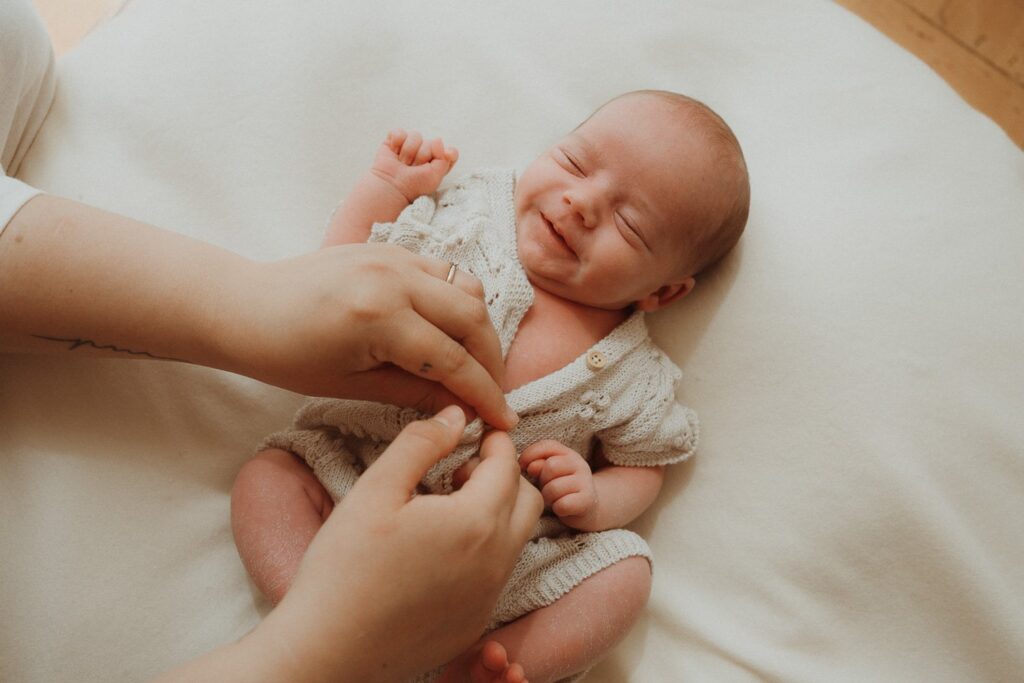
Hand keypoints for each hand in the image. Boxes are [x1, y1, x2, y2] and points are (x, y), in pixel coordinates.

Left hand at [228, 242, 516, 428]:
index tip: (504, 421)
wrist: (246, 306)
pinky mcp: (392, 249)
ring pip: (467, 289)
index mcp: (380, 318)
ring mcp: (395, 257)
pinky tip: (451, 331)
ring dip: (480, 328)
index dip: (484, 394)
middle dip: (492, 361)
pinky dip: (459, 301)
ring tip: (476, 364)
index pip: (453, 360)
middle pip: (473, 318)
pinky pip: (445, 272)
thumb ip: (414, 394)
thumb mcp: (350, 385)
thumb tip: (463, 411)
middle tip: (493, 394)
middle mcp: (395, 278)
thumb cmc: (287, 354)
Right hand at [255, 406, 543, 681]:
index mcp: (476, 522)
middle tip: (461, 470)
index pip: (507, 465)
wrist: (328, 649)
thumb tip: (457, 415)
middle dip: (504, 476)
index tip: (476, 432)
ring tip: (445, 508)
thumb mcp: (376, 489)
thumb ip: (421, 443)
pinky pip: (496, 575)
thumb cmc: (345, 567)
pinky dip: (483, 551)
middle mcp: (495, 561)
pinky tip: (437, 551)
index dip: (495, 441)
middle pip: (528, 501)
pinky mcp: (475, 623)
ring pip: (515, 539)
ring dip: (496, 513)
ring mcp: (489, 597)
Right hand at [371, 129, 458, 201]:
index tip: (447, 155)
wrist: (392, 186)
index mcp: (438, 164)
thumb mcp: (435, 176)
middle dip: (422, 156)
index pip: (451, 152)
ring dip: (408, 152)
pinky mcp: (395, 141)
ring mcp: (410, 146)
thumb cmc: (414, 185)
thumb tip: (437, 139)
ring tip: (403, 163)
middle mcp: (425, 153)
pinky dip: (396, 142)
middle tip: (414, 168)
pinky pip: (400, 132)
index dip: (449, 152)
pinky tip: (394, 152)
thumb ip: (443, 159)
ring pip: (416, 136)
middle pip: (432, 142)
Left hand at [519, 440, 598, 528]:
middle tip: (545, 489)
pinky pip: (562, 504)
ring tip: (552, 500)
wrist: (588, 508)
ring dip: (548, 498)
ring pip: (554, 488)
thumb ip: (538, 465)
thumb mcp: (548, 474)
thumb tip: (531, 467)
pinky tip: (561, 509)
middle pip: (550, 467)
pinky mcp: (588, 500)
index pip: (548, 446)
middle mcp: (580, 464)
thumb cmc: (561, 489)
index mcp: (568, 454)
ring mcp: (586, 482)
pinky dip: (557, 509)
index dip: (530, 455)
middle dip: (542, 481)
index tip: (524, 468)